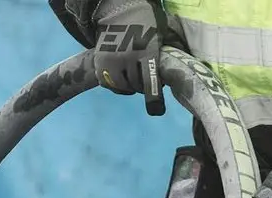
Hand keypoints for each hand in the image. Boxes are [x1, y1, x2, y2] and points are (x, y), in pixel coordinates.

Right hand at [93, 0, 166, 115]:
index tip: (156, 110)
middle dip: (143, 86)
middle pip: (136, 86)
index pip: (149, 80)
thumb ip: (162, 60)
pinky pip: (109, 85)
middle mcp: (126, 57)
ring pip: (122, 87)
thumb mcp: (159, 39)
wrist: (121, 12)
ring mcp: (111, 61)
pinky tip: (121, 76)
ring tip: (133, 76)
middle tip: (145, 78)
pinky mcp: (100, 63)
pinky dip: (116, 85)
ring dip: (129, 86)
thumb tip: (171, 81)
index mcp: (145, 51)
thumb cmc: (146, 27)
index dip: (153, 97)